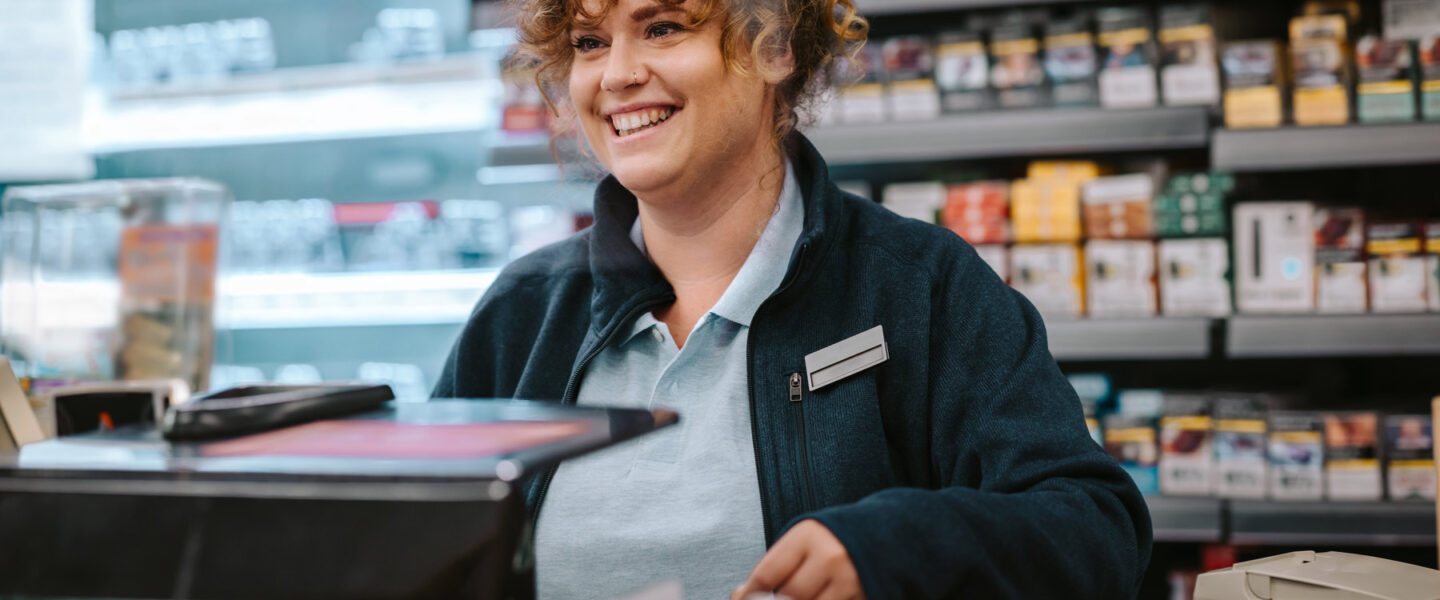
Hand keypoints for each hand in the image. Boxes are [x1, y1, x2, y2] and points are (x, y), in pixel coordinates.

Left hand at [731, 519, 864, 599]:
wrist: (888, 533)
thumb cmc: (838, 536)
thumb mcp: (805, 537)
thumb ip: (777, 564)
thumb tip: (743, 594)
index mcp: (809, 535)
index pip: (767, 575)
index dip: (749, 594)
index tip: (742, 598)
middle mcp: (831, 557)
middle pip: (788, 597)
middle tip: (775, 596)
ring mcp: (851, 581)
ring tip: (803, 593)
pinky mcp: (866, 597)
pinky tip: (820, 596)